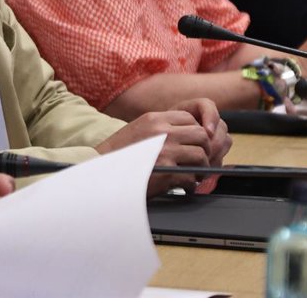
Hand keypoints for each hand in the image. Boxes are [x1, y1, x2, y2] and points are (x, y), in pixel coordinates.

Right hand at [96, 99, 230, 195]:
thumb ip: (159, 128)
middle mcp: (162, 133)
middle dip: (204, 149)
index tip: (195, 143)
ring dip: (201, 168)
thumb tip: (182, 133)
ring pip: (200, 156)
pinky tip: (184, 187)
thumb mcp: (138, 129)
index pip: (189, 118)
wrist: (102, 173)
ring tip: (195, 175)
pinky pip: (190, 178)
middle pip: (200, 135)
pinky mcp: (167, 173)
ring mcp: (165, 152)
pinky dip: (190, 185)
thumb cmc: (119, 154)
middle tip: (200, 161)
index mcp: (155, 119)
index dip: (196, 131)